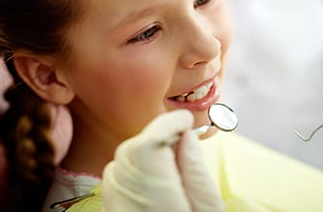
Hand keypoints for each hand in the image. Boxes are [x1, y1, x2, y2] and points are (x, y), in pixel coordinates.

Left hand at [101, 110, 224, 211]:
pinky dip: (134, 172)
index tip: (186, 120)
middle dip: (157, 137)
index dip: (167, 124)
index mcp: (154, 198)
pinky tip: (155, 184)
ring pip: (122, 161)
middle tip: (183, 142)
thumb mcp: (209, 211)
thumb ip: (196, 172)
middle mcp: (125, 200)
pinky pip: (116, 180)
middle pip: (133, 148)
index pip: (148, 144)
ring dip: (145, 153)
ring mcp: (113, 207)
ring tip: (171, 168)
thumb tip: (187, 136)